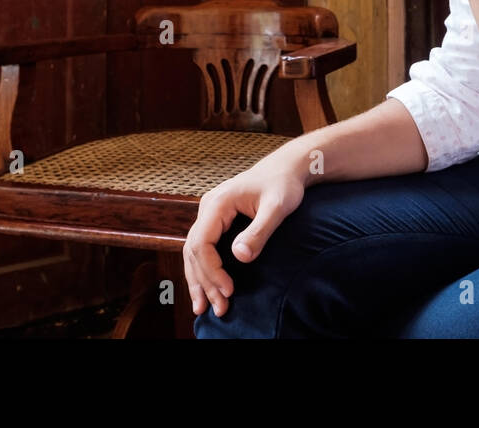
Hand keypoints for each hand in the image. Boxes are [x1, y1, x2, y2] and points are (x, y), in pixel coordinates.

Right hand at [182, 152, 307, 317]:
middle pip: (194, 251)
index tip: (229, 290)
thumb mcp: (277, 207)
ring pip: (193, 252)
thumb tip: (240, 257)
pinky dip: (202, 269)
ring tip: (203, 308)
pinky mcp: (216, 220)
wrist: (285, 169)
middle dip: (205, 282)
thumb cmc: (283, 185)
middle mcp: (208, 208)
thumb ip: (259, 231)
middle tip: (220, 308)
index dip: (212, 270)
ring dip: (199, 280)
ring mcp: (210, 214)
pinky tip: (206, 288)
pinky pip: (202, 248)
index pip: (202, 243)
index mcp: (218, 203)